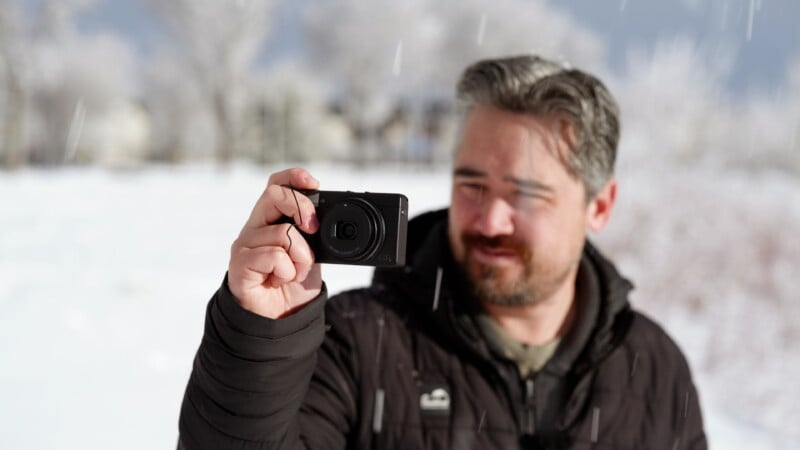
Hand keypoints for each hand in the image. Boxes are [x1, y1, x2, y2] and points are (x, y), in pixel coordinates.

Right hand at [228, 168, 322, 318]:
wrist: (281, 318)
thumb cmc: (294, 284)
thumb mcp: (313, 252)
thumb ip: (314, 232)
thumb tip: (327, 216)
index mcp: (270, 219)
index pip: (275, 184)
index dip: (293, 177)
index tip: (314, 184)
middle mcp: (254, 227)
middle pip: (274, 195)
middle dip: (302, 208)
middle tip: (313, 229)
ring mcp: (244, 245)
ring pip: (283, 233)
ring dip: (301, 257)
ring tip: (294, 272)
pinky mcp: (239, 266)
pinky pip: (273, 256)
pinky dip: (287, 270)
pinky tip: (280, 280)